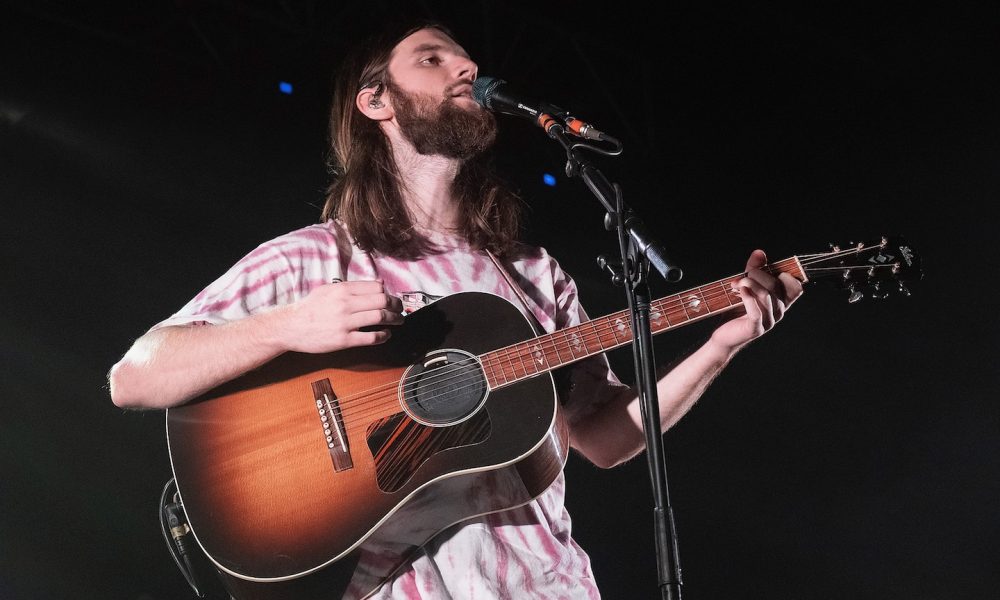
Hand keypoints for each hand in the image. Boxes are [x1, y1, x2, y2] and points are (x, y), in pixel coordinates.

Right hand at [273, 280, 403, 352]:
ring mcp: (345, 322)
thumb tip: (377, 284)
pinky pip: (371, 337)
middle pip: (382, 301)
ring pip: (380, 317)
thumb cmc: (310, 308)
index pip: (376, 287)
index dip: (388, 293)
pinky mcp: (344, 340)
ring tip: (398, 321)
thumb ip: (351, 286)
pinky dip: (383, 335)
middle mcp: (345, 304)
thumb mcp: (328, 289)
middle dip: (396, 306)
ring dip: (394, 319)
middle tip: (400, 310)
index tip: (392, 299)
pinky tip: (386, 334)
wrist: (291, 327)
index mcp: (342, 289)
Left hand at [709, 250, 802, 352]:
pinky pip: (756, 311)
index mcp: (780, 301)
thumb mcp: (745, 287)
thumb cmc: (735, 311)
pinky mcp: (756, 329)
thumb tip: (759, 252)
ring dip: (749, 284)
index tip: (764, 267)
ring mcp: (769, 322)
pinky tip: (740, 290)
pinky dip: (748, 297)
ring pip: (766, 296)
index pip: (795, 286)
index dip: (783, 273)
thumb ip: (754, 270)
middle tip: (741, 277)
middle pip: (775, 286)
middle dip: (758, 275)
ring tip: (735, 283)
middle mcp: (778, 312)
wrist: (723, 335)